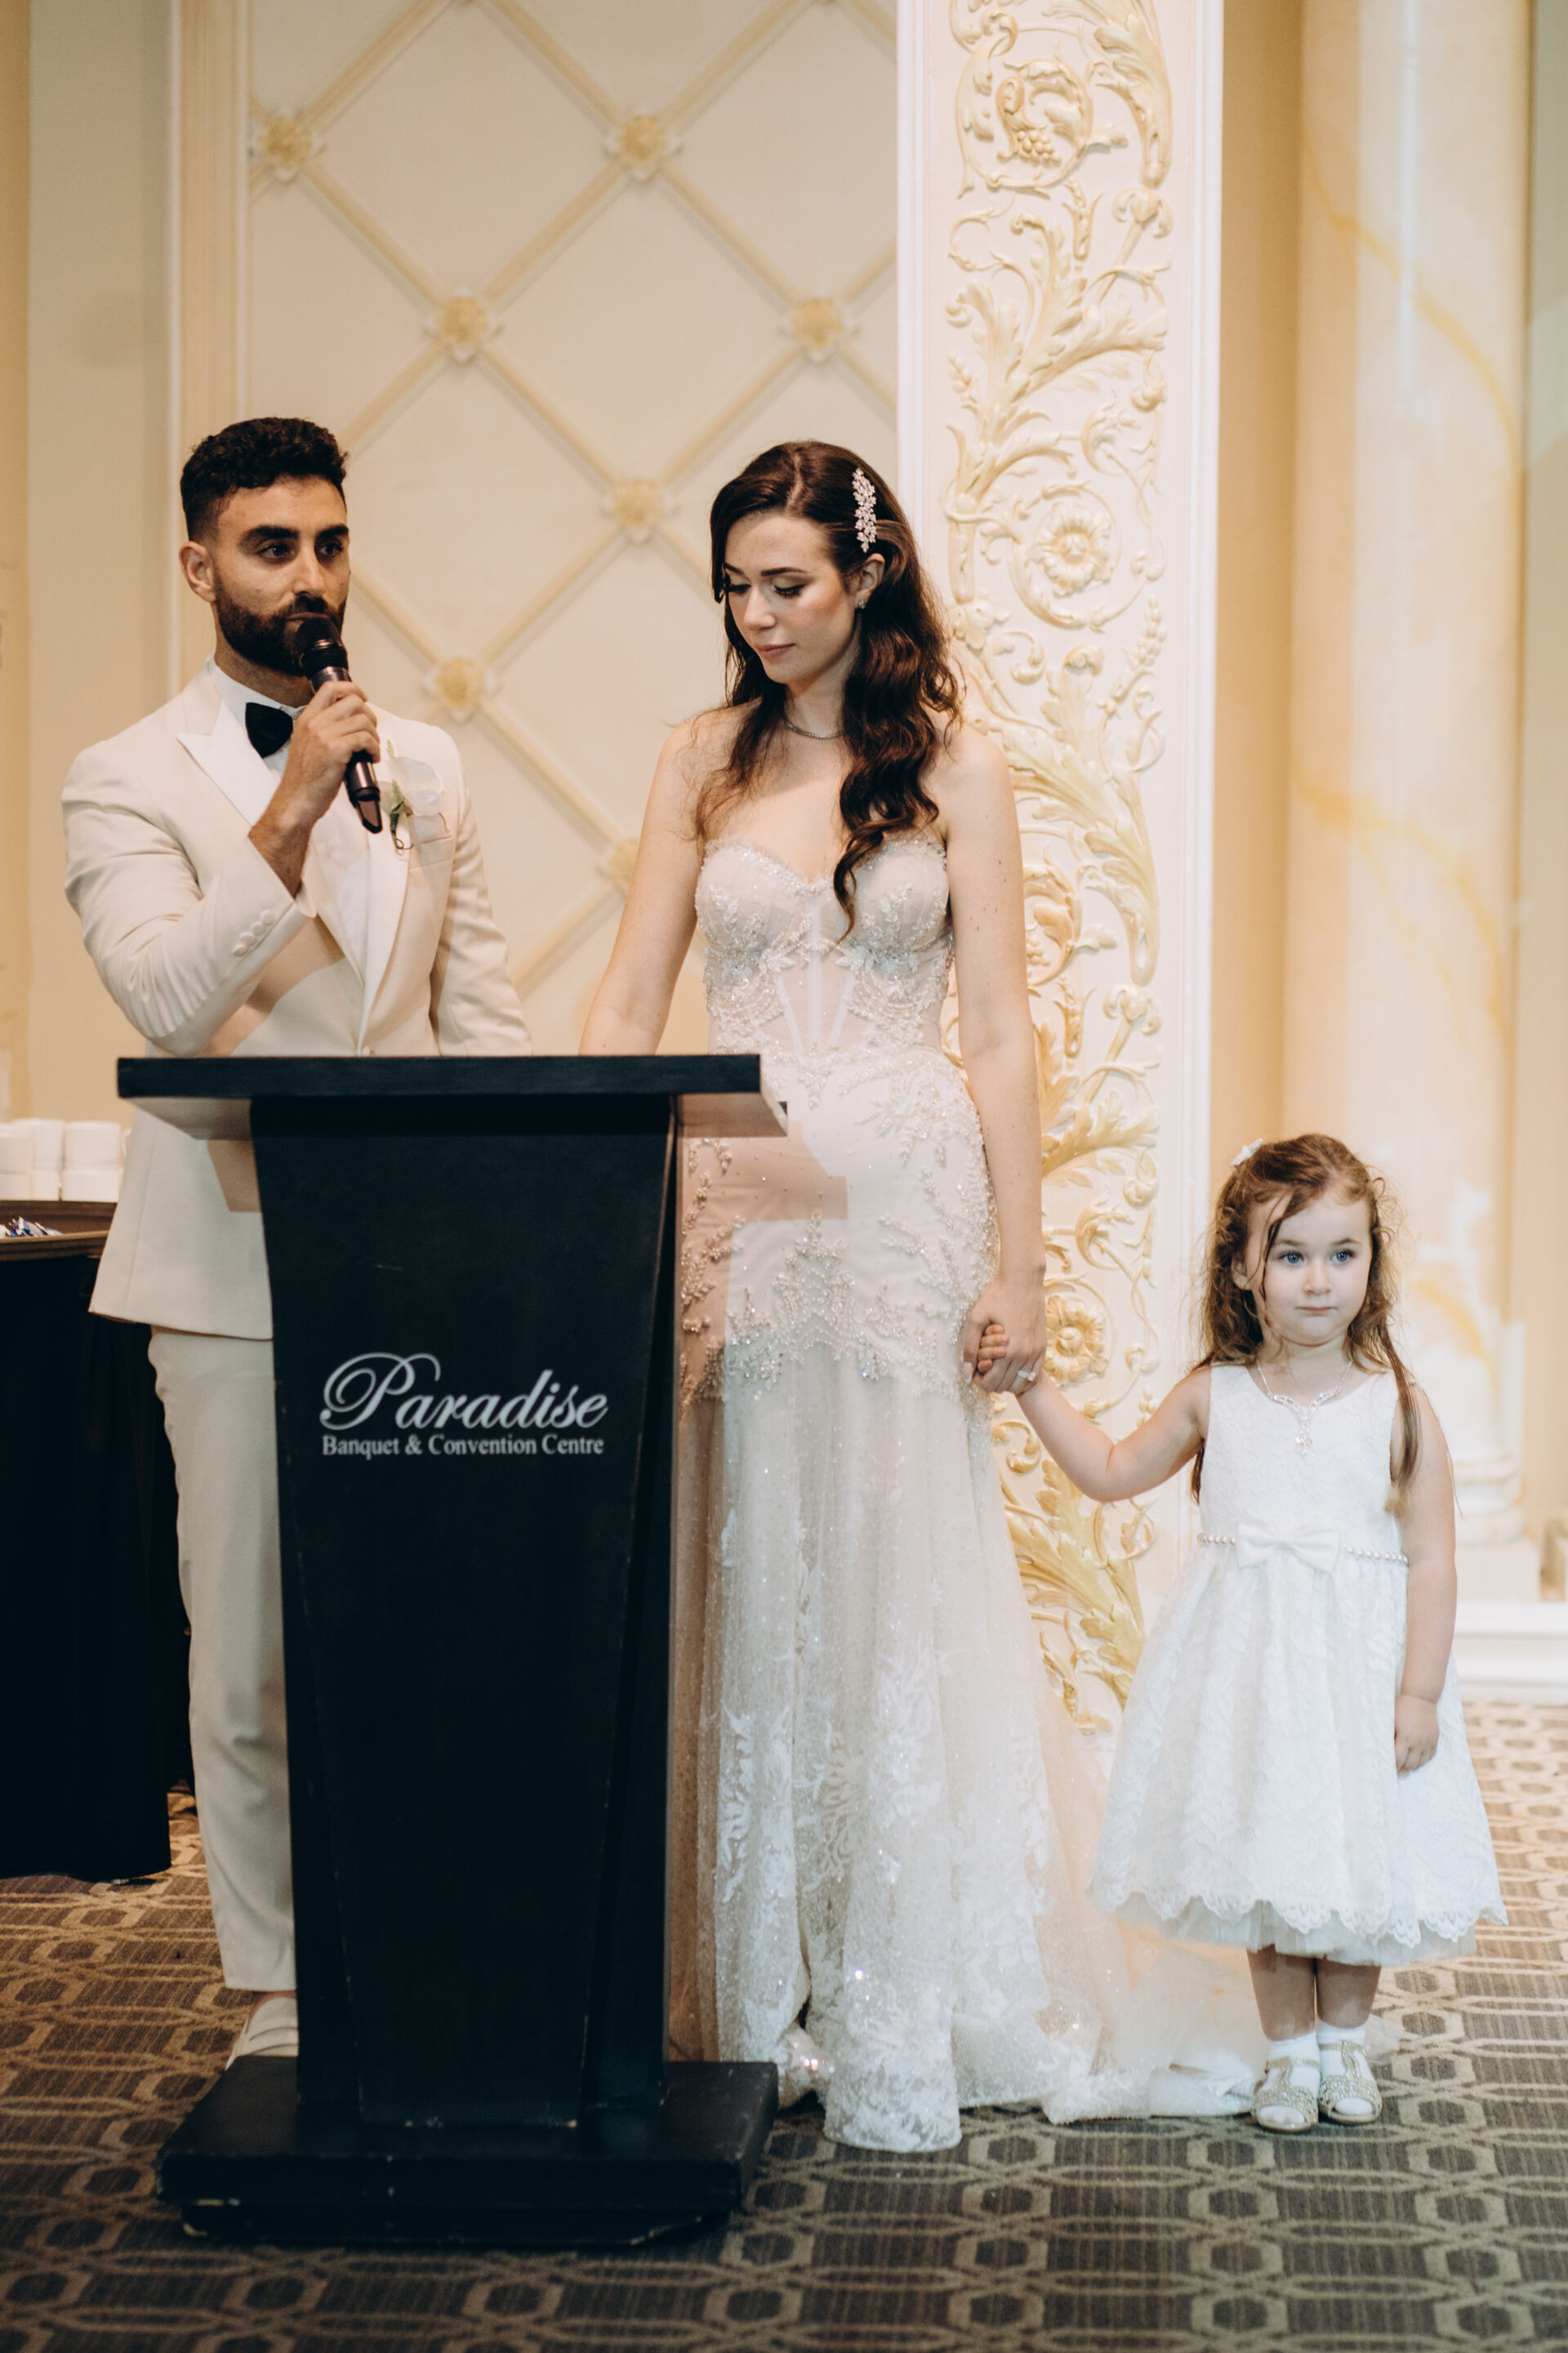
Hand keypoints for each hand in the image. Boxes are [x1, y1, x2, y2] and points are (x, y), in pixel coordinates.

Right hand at [250, 679, 380, 894]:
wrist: (296, 801)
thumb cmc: (304, 779)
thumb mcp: (307, 745)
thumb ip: (323, 730)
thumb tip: (350, 723)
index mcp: (306, 719)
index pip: (330, 688)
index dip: (352, 689)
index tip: (363, 699)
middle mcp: (314, 722)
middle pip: (353, 701)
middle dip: (369, 716)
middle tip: (371, 734)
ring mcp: (324, 735)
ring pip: (363, 720)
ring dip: (374, 735)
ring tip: (371, 750)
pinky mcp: (335, 750)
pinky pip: (365, 738)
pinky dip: (374, 748)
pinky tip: (372, 758)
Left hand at [963, 1275, 1045, 1393]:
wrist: (1023, 1280)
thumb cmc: (997, 1297)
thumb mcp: (976, 1319)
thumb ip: (970, 1348)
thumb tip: (967, 1373)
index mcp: (1007, 1351)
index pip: (991, 1384)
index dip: (978, 1381)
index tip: (974, 1369)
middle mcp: (1024, 1356)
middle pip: (1004, 1386)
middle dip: (990, 1381)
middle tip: (982, 1366)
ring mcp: (1036, 1352)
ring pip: (1020, 1384)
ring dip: (1006, 1380)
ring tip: (995, 1366)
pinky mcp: (1042, 1347)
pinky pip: (1033, 1374)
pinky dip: (1021, 1376)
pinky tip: (1010, 1366)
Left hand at [1394, 1693, 1438, 1773]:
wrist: (1421, 1697)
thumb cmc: (1402, 1707)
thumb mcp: (1391, 1720)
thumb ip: (1388, 1736)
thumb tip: (1381, 1748)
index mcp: (1405, 1738)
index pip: (1398, 1760)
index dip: (1392, 1766)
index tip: (1386, 1768)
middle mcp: (1418, 1743)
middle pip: (1410, 1764)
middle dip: (1401, 1769)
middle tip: (1395, 1770)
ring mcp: (1428, 1742)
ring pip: (1420, 1763)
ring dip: (1412, 1766)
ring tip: (1404, 1767)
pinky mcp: (1434, 1739)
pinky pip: (1430, 1756)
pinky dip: (1423, 1760)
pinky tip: (1416, 1759)